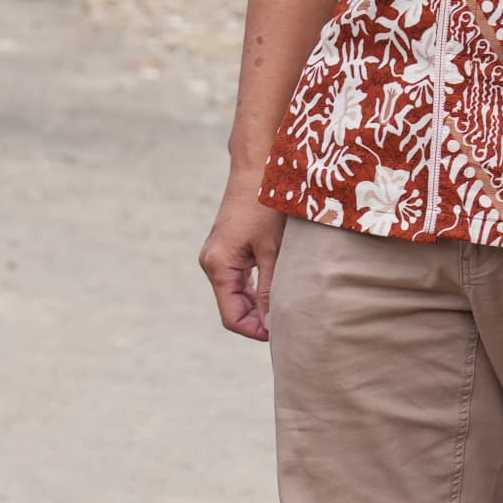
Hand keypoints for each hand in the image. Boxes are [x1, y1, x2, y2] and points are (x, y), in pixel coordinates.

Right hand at [199, 193, 284, 340]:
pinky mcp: (227, 249)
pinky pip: (238, 280)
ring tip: (288, 306)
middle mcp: (212, 262)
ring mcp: (217, 256)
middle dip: (259, 320)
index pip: (233, 317)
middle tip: (291, 322)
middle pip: (233, 308)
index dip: (257, 331)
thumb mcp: (273, 251)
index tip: (284, 333)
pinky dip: (256, 290)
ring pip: (237, 296)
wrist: (257, 169)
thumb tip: (273, 325)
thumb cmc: (266, 206)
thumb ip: (270, 290)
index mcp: (218, 265)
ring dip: (259, 305)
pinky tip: (277, 289)